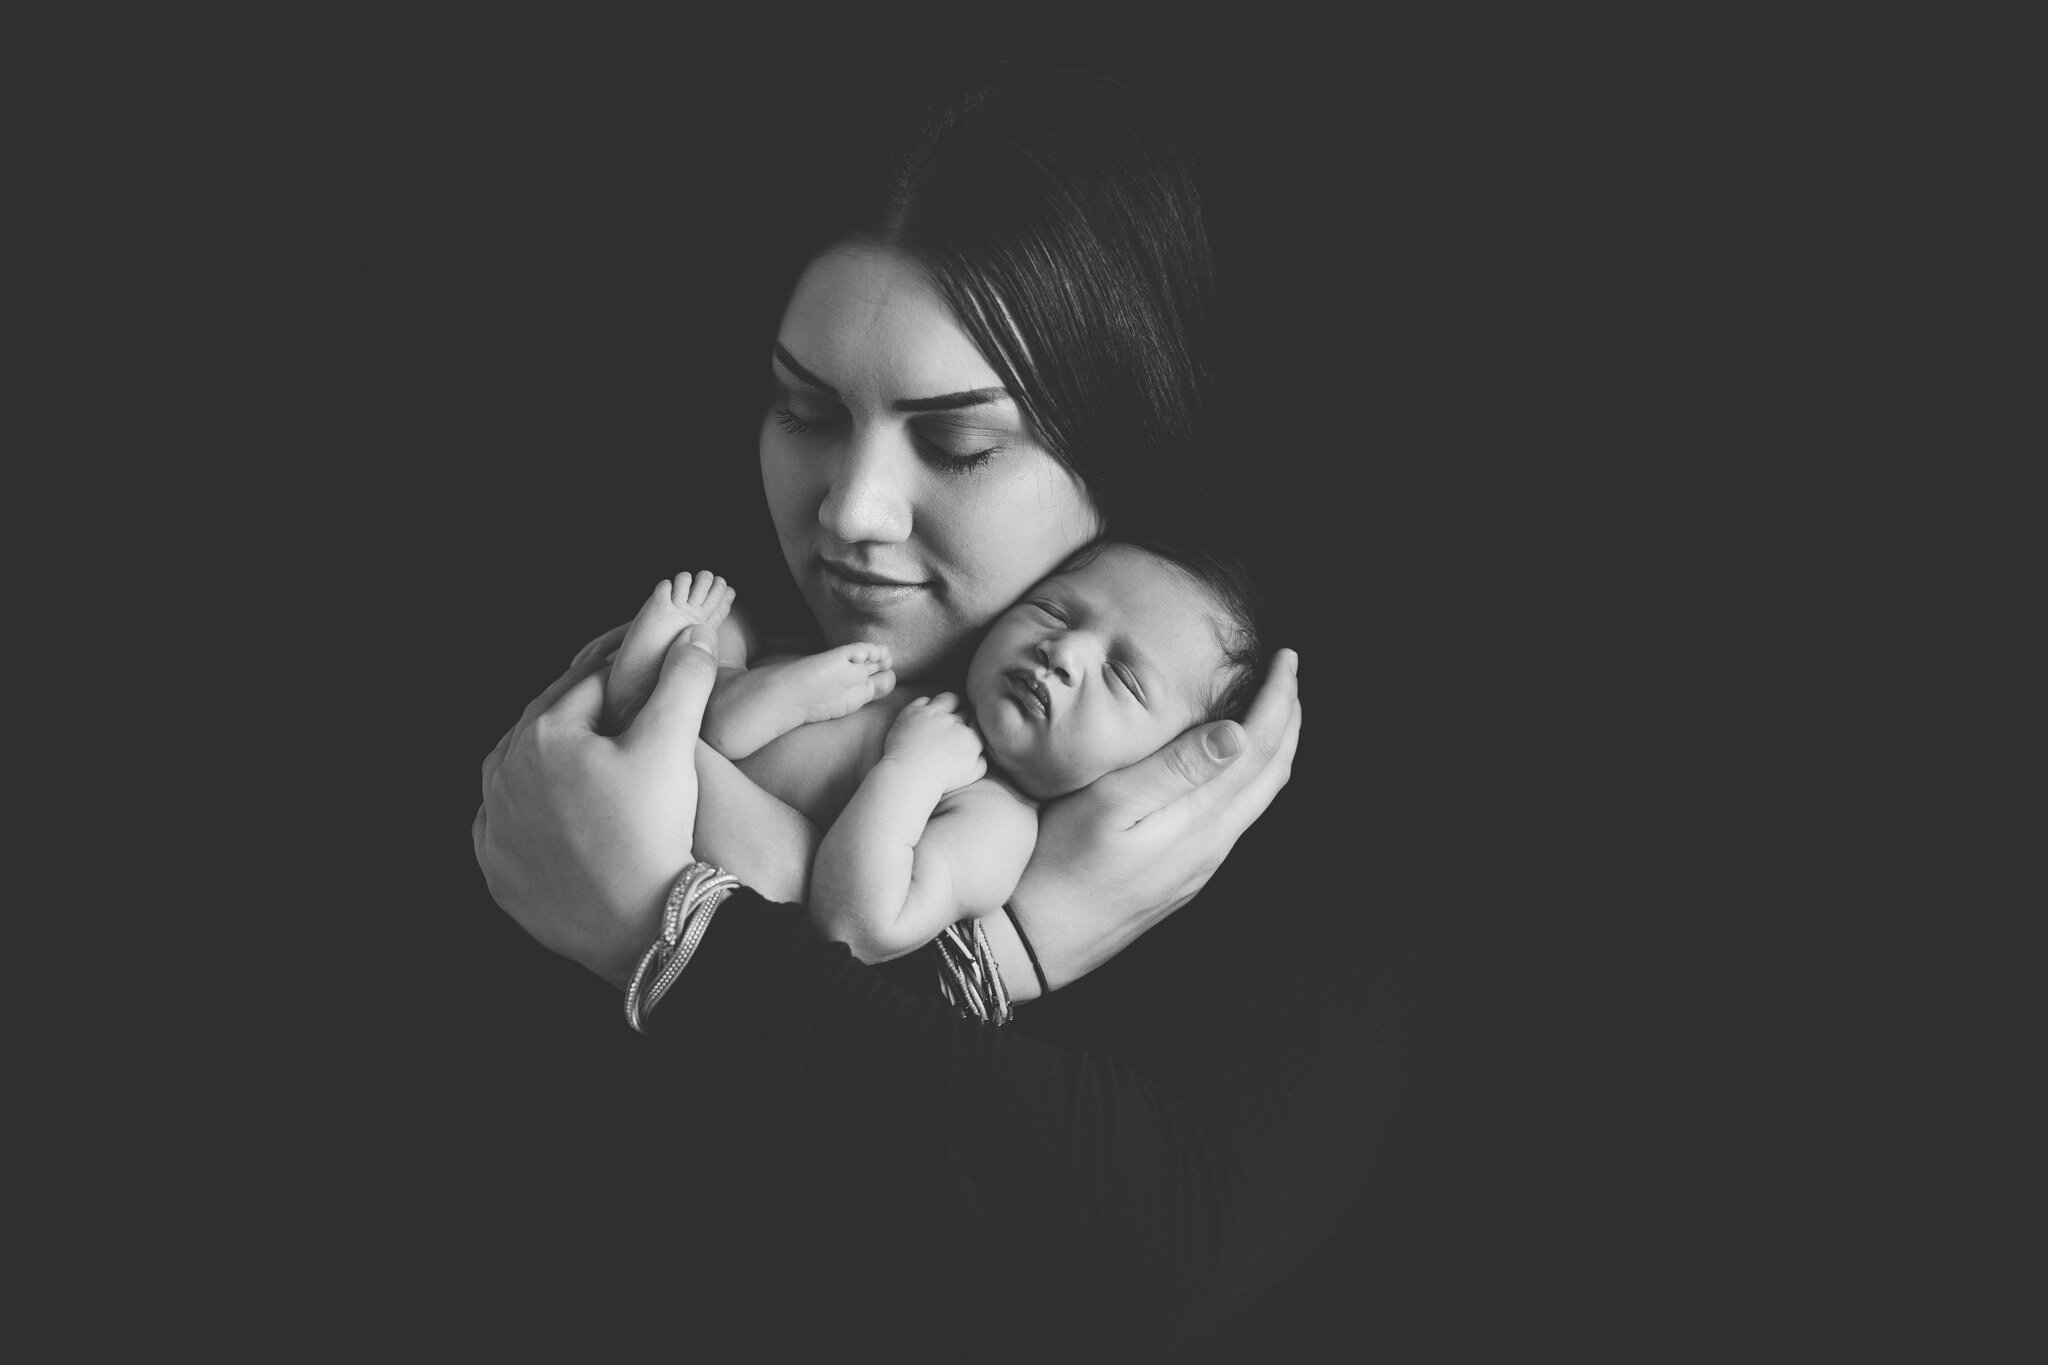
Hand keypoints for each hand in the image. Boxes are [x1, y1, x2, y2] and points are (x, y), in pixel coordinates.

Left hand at [472, 622, 721, 987]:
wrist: (644, 924)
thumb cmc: (655, 830)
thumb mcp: (674, 743)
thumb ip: (683, 679)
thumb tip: (692, 635)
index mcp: (543, 734)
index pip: (589, 687)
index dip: (626, 680)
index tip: (649, 685)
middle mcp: (504, 775)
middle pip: (548, 725)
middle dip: (583, 715)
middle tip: (624, 719)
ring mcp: (495, 826)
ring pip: (519, 773)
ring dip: (549, 760)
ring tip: (590, 764)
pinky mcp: (497, 870)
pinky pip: (504, 826)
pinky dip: (526, 813)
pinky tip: (553, 815)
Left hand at [882, 692, 986, 794]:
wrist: (910, 776)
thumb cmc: (940, 781)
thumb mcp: (971, 776)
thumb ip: (981, 761)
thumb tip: (981, 751)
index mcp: (971, 738)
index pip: (979, 723)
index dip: (975, 724)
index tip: (970, 729)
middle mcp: (954, 722)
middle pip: (965, 710)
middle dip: (964, 715)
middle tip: (957, 722)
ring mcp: (934, 714)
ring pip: (949, 699)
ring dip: (951, 703)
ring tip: (948, 708)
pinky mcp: (914, 712)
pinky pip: (924, 700)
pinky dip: (926, 705)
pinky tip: (925, 713)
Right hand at [1010, 649, 1300, 988]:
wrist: (1032, 944)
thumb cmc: (1056, 868)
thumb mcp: (1108, 805)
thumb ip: (1174, 768)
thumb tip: (1239, 733)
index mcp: (1200, 822)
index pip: (1261, 749)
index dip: (1280, 699)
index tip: (1287, 658)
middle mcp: (1211, 846)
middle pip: (1271, 775)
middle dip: (1288, 719)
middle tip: (1287, 674)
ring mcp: (1197, 865)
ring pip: (1256, 798)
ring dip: (1271, 749)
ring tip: (1268, 710)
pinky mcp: (1179, 876)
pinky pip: (1233, 817)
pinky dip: (1245, 776)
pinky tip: (1226, 766)